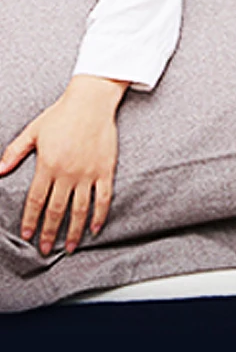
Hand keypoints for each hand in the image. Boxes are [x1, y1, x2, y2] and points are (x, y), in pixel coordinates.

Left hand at [0, 75, 126, 254]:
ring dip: (73, 231)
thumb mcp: (33, 131)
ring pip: (80, 209)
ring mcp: (89, 173)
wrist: (92, 102)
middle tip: (44, 250)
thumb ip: (14, 152)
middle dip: (48, 233)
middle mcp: (68, 173)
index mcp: (48, 165)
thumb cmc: (61, 114)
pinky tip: (94, 228)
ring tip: (68, 247)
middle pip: (57, 210)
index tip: (26, 236)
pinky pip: (103, 198)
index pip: (36, 201)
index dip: (30, 221)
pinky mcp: (106, 170)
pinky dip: (100, 215)